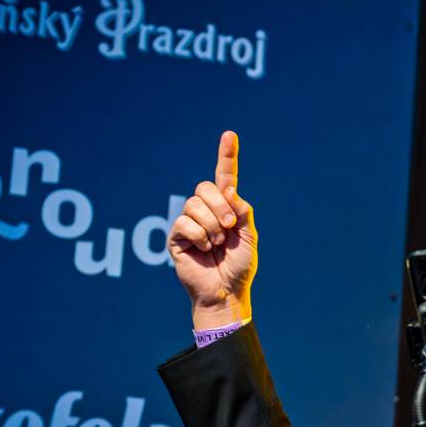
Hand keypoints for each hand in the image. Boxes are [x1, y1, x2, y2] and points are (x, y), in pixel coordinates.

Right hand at [168, 130, 256, 328]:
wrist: (226, 291)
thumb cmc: (239, 266)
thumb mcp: (249, 236)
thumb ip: (243, 211)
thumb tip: (229, 190)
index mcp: (227, 208)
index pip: (225, 177)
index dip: (227, 156)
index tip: (230, 134)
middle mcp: (206, 211)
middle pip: (205, 187)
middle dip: (220, 206)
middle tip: (230, 228)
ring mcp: (190, 222)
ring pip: (193, 205)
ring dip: (211, 226)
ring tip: (216, 244)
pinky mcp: (176, 236)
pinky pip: (184, 222)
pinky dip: (199, 236)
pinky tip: (204, 250)